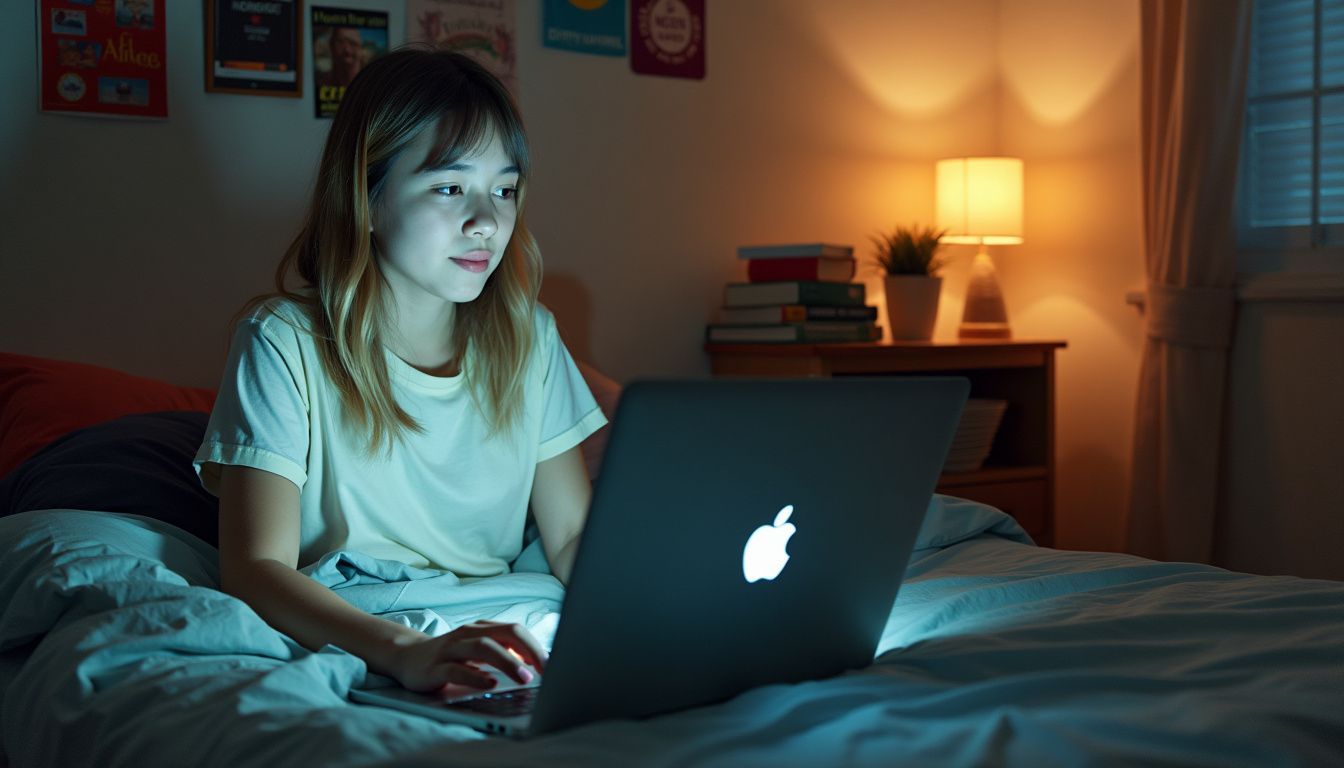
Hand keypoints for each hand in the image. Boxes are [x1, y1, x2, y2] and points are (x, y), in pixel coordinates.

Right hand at [387, 620, 547, 692]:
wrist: (406, 657)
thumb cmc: (451, 656)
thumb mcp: (479, 651)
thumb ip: (503, 653)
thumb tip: (536, 665)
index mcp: (482, 628)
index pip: (515, 630)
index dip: (536, 645)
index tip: (552, 664)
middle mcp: (468, 633)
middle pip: (505, 634)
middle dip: (528, 651)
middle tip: (545, 669)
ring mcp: (451, 649)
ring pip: (483, 648)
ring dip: (507, 662)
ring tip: (524, 678)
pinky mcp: (434, 667)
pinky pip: (457, 669)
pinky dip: (476, 676)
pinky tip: (490, 684)